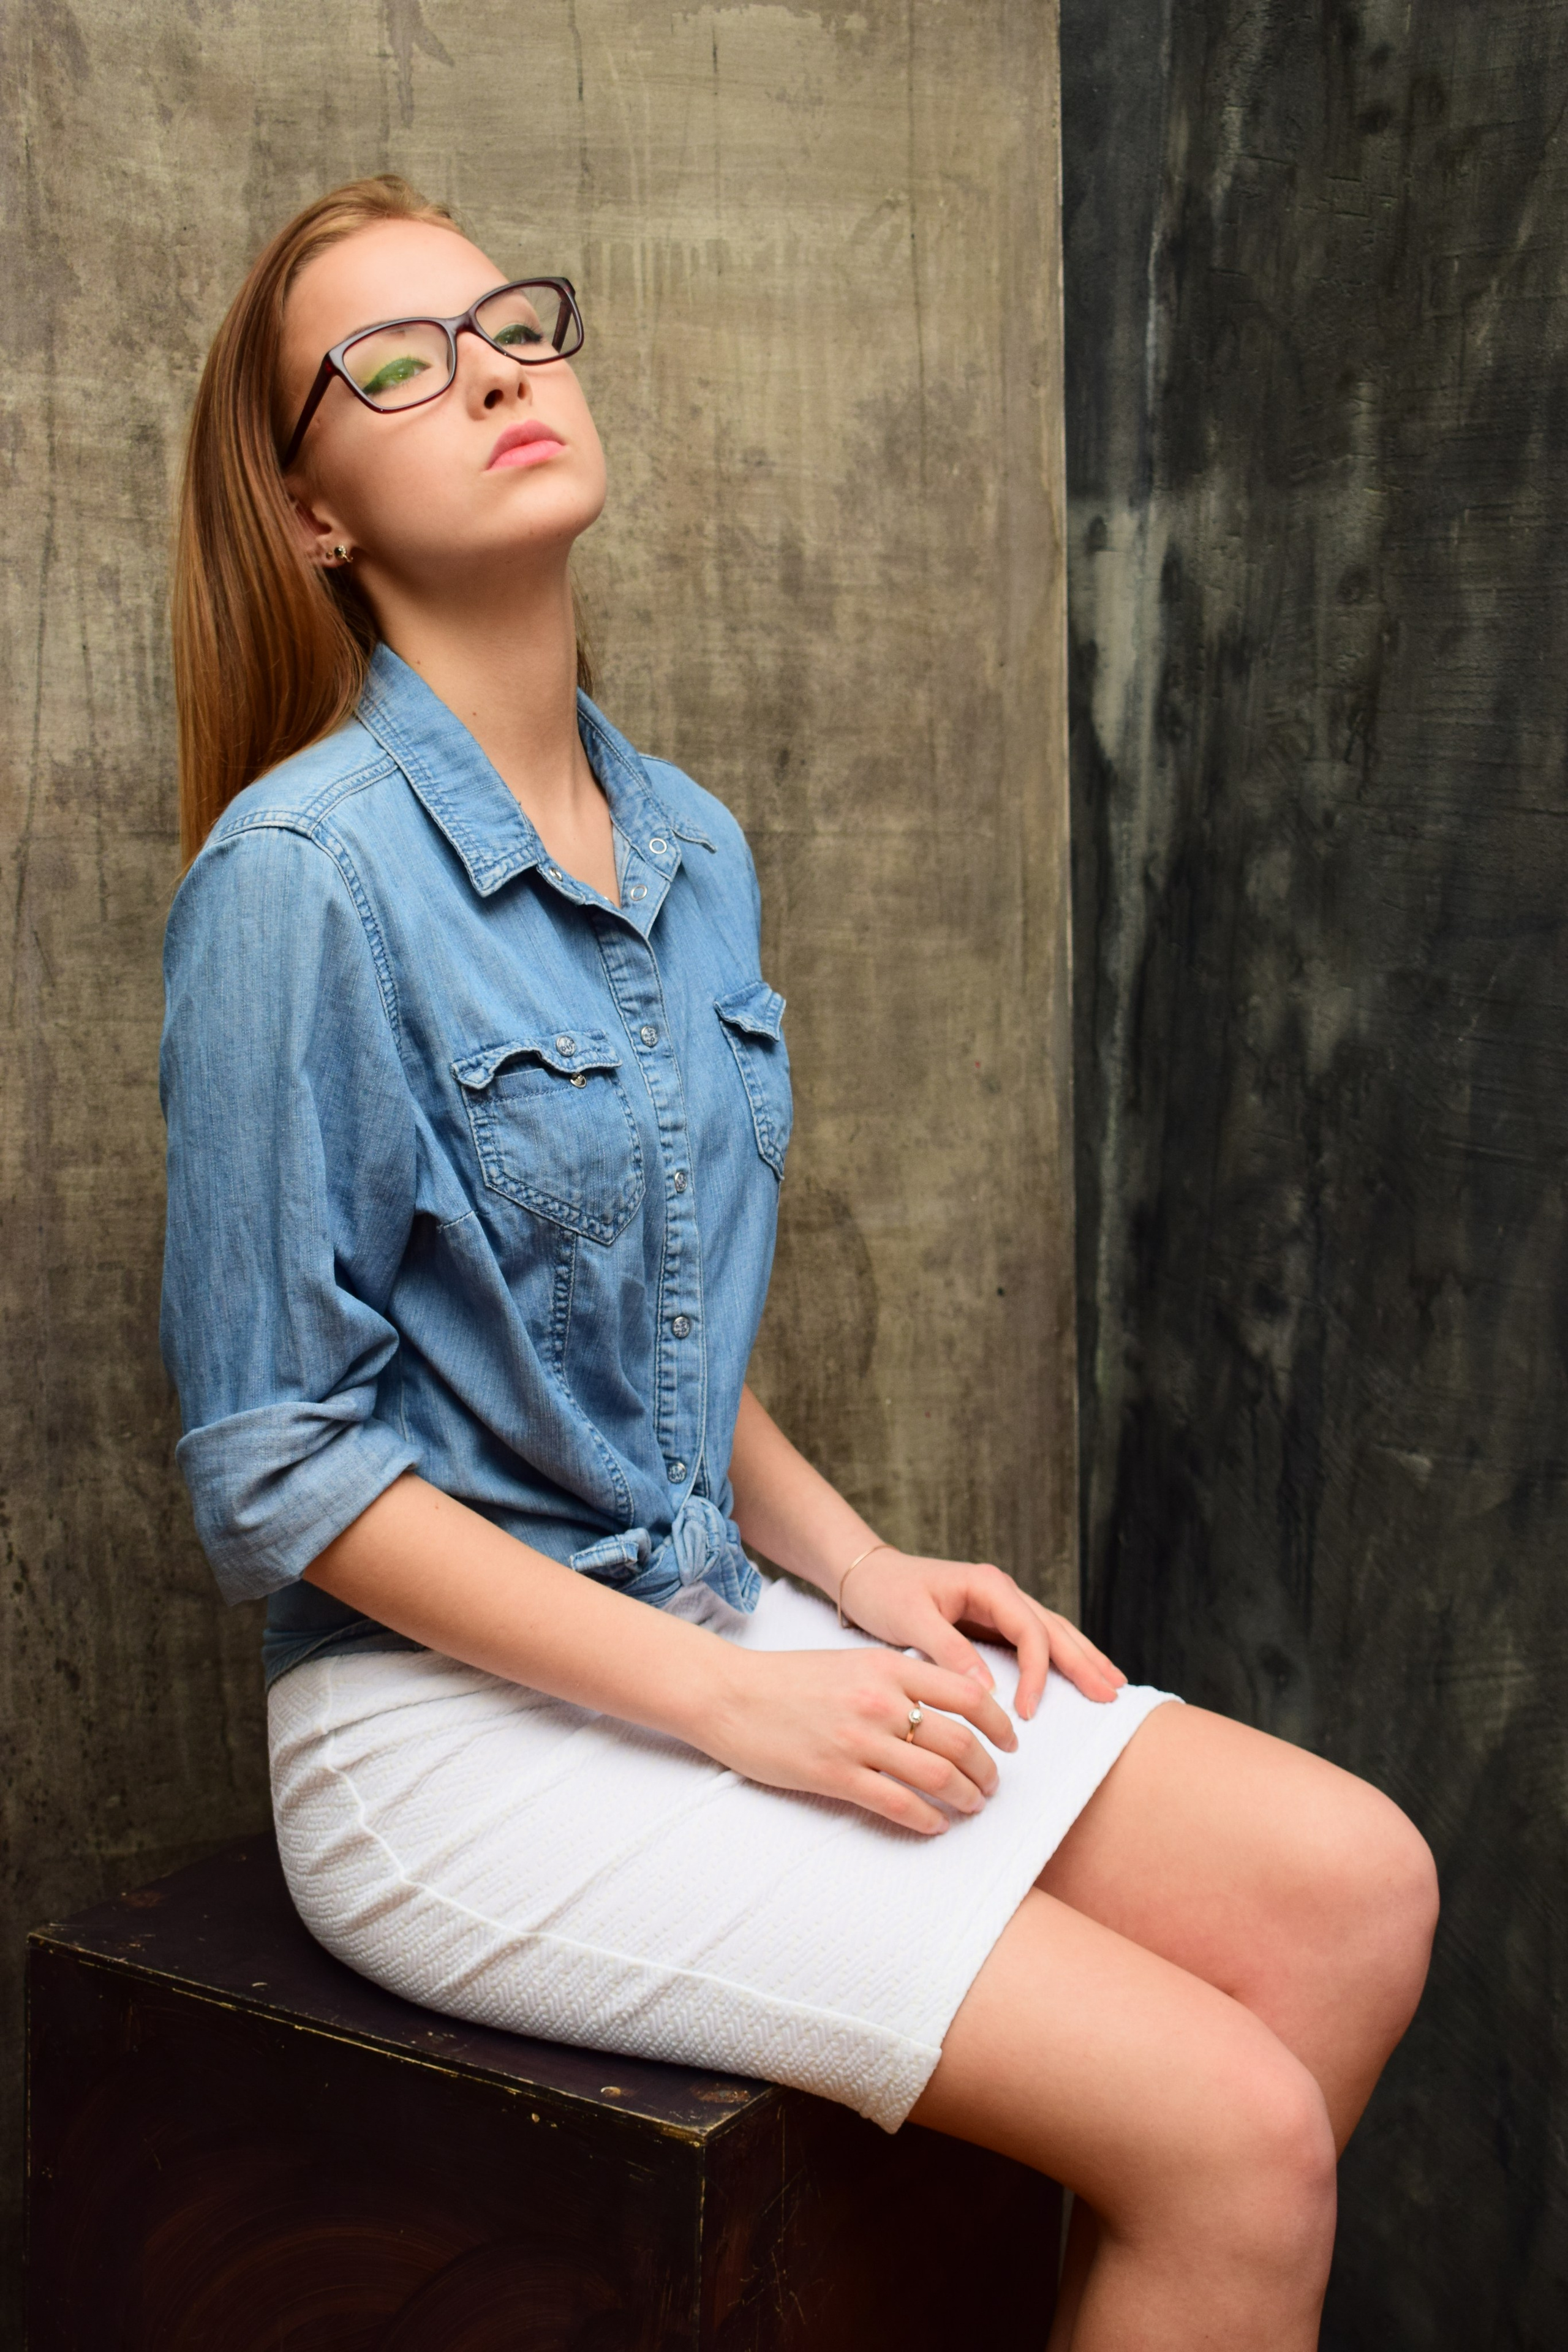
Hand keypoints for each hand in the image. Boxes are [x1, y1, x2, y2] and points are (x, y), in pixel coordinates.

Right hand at [706, 1643, 1016, 1835]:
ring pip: (937, 1775)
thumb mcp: (852, 1660)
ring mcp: (857, 1740)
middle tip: (993, 1784)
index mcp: (888, 1667)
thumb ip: (898, 1676)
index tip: (1010, 1742)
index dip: (1000, 1722)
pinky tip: (936, 1825)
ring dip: (966, 1796)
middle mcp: (880, 1700)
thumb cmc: (789, 1679)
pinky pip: (898, 1804)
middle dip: (987, 1769)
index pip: (969, 1693)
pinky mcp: (834, 1775)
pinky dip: (928, 1819)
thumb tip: (947, 1703)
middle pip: (961, 1739)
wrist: (729, 1694)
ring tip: (972, 1806)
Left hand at [837, 1549, 1126, 1720]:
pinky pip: (1033, 1639)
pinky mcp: (990, 1619)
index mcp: (986, 1585)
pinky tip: (1077, 1672)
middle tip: (1112, 1695)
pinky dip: (1058, 1657)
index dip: (1036, 1674)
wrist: (864, 1575)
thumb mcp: (911, 1620)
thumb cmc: (884, 1592)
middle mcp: (1000, 1590)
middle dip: (1084, 1661)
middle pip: (1053, 1629)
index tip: (1027, 1712)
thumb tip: (988, 1690)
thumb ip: (948, 1651)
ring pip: (1051, 1631)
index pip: (1029, 1631)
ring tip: (1113, 1683)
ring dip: (1081, 1657)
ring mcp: (998, 1604)